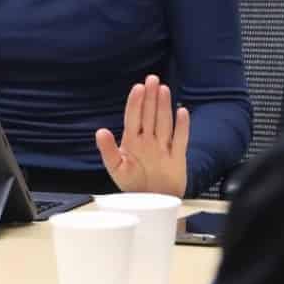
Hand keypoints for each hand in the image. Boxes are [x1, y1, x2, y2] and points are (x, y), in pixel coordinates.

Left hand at [94, 74, 189, 197]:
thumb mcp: (116, 169)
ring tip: (164, 89)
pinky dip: (182, 126)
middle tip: (152, 79)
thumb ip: (108, 151)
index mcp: (132, 141)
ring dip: (164, 106)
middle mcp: (148, 141)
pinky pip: (180, 139)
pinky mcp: (177, 157)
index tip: (138, 88)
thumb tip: (100, 132)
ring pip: (164, 122)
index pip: (134, 117)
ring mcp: (163, 147)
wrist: (151, 203)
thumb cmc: (132, 186)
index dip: (136, 102)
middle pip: (150, 114)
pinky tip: (182, 112)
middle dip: (151, 97)